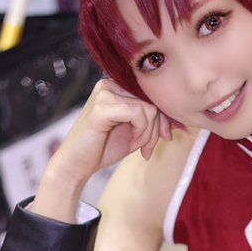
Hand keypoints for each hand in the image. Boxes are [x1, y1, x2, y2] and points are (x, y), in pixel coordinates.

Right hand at [52, 77, 173, 185]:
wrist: (76, 165)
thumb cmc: (102, 149)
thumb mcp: (134, 131)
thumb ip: (151, 120)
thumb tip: (175, 114)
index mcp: (115, 88)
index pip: (150, 94)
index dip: (163, 117)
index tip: (165, 137)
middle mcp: (108, 85)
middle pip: (151, 100)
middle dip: (156, 129)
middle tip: (147, 148)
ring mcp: (104, 94)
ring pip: (148, 108)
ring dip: (148, 133)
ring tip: (138, 146)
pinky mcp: (102, 106)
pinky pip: (138, 114)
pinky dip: (141, 132)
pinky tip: (133, 143)